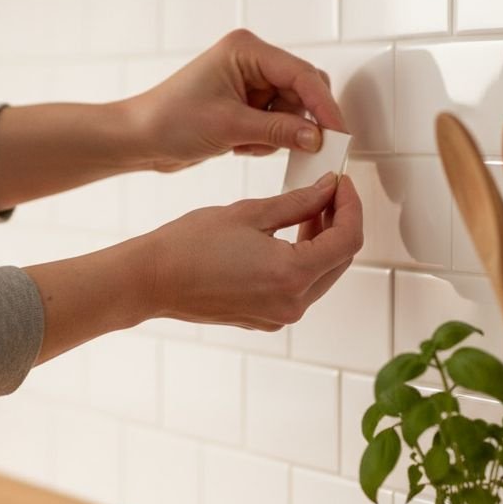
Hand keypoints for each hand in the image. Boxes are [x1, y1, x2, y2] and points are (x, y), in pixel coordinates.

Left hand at [131, 29, 346, 171]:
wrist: (139, 139)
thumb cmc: (170, 121)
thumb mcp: (230, 127)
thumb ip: (279, 131)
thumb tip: (318, 138)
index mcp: (247, 50)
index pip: (301, 75)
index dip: (324, 106)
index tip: (340, 134)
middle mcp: (252, 60)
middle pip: (303, 89)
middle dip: (302, 121)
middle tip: (310, 149)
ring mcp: (250, 82)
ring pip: (293, 110)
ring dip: (279, 134)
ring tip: (245, 145)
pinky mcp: (246, 104)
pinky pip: (277, 123)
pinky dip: (267, 140)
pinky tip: (239, 146)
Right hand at [147, 172, 362, 328]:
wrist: (151, 281)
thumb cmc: (190, 244)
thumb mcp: (250, 213)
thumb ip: (298, 202)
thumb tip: (328, 189)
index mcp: (291, 275)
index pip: (347, 240)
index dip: (351, 207)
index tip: (342, 185)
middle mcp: (292, 303)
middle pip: (339, 260)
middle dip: (339, 223)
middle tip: (325, 191)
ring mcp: (280, 315)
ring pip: (322, 274)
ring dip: (321, 241)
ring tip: (305, 209)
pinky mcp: (267, 318)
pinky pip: (300, 287)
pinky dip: (302, 260)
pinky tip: (286, 236)